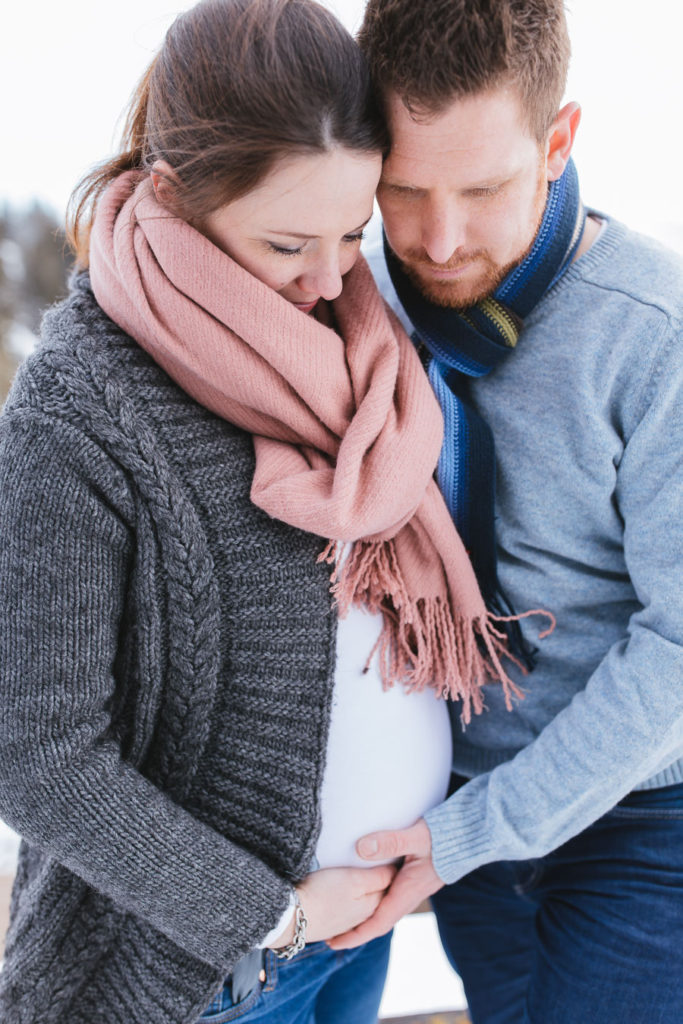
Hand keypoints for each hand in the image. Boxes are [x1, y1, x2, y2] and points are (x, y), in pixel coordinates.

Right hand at [267, 863, 396, 947]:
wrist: (289, 916)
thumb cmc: (322, 894)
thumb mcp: (354, 880)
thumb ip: (377, 877)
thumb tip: (396, 871)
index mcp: (372, 906)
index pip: (390, 884)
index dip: (393, 867)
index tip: (393, 851)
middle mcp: (362, 917)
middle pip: (377, 895)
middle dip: (382, 882)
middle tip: (382, 860)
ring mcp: (344, 923)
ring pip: (362, 904)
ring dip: (366, 894)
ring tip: (365, 876)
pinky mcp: (329, 924)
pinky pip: (346, 912)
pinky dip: (350, 904)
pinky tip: (345, 898)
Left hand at [326, 818, 442, 949]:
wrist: (469, 836)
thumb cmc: (444, 836)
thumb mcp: (416, 836)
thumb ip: (390, 841)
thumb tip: (360, 849)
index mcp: (408, 891)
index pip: (377, 922)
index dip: (354, 934)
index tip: (333, 942)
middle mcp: (410, 895)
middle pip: (379, 921)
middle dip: (356, 930)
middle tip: (331, 934)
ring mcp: (414, 888)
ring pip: (385, 910)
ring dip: (365, 918)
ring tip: (343, 919)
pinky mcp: (415, 879)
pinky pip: (391, 899)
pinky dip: (375, 904)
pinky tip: (366, 897)